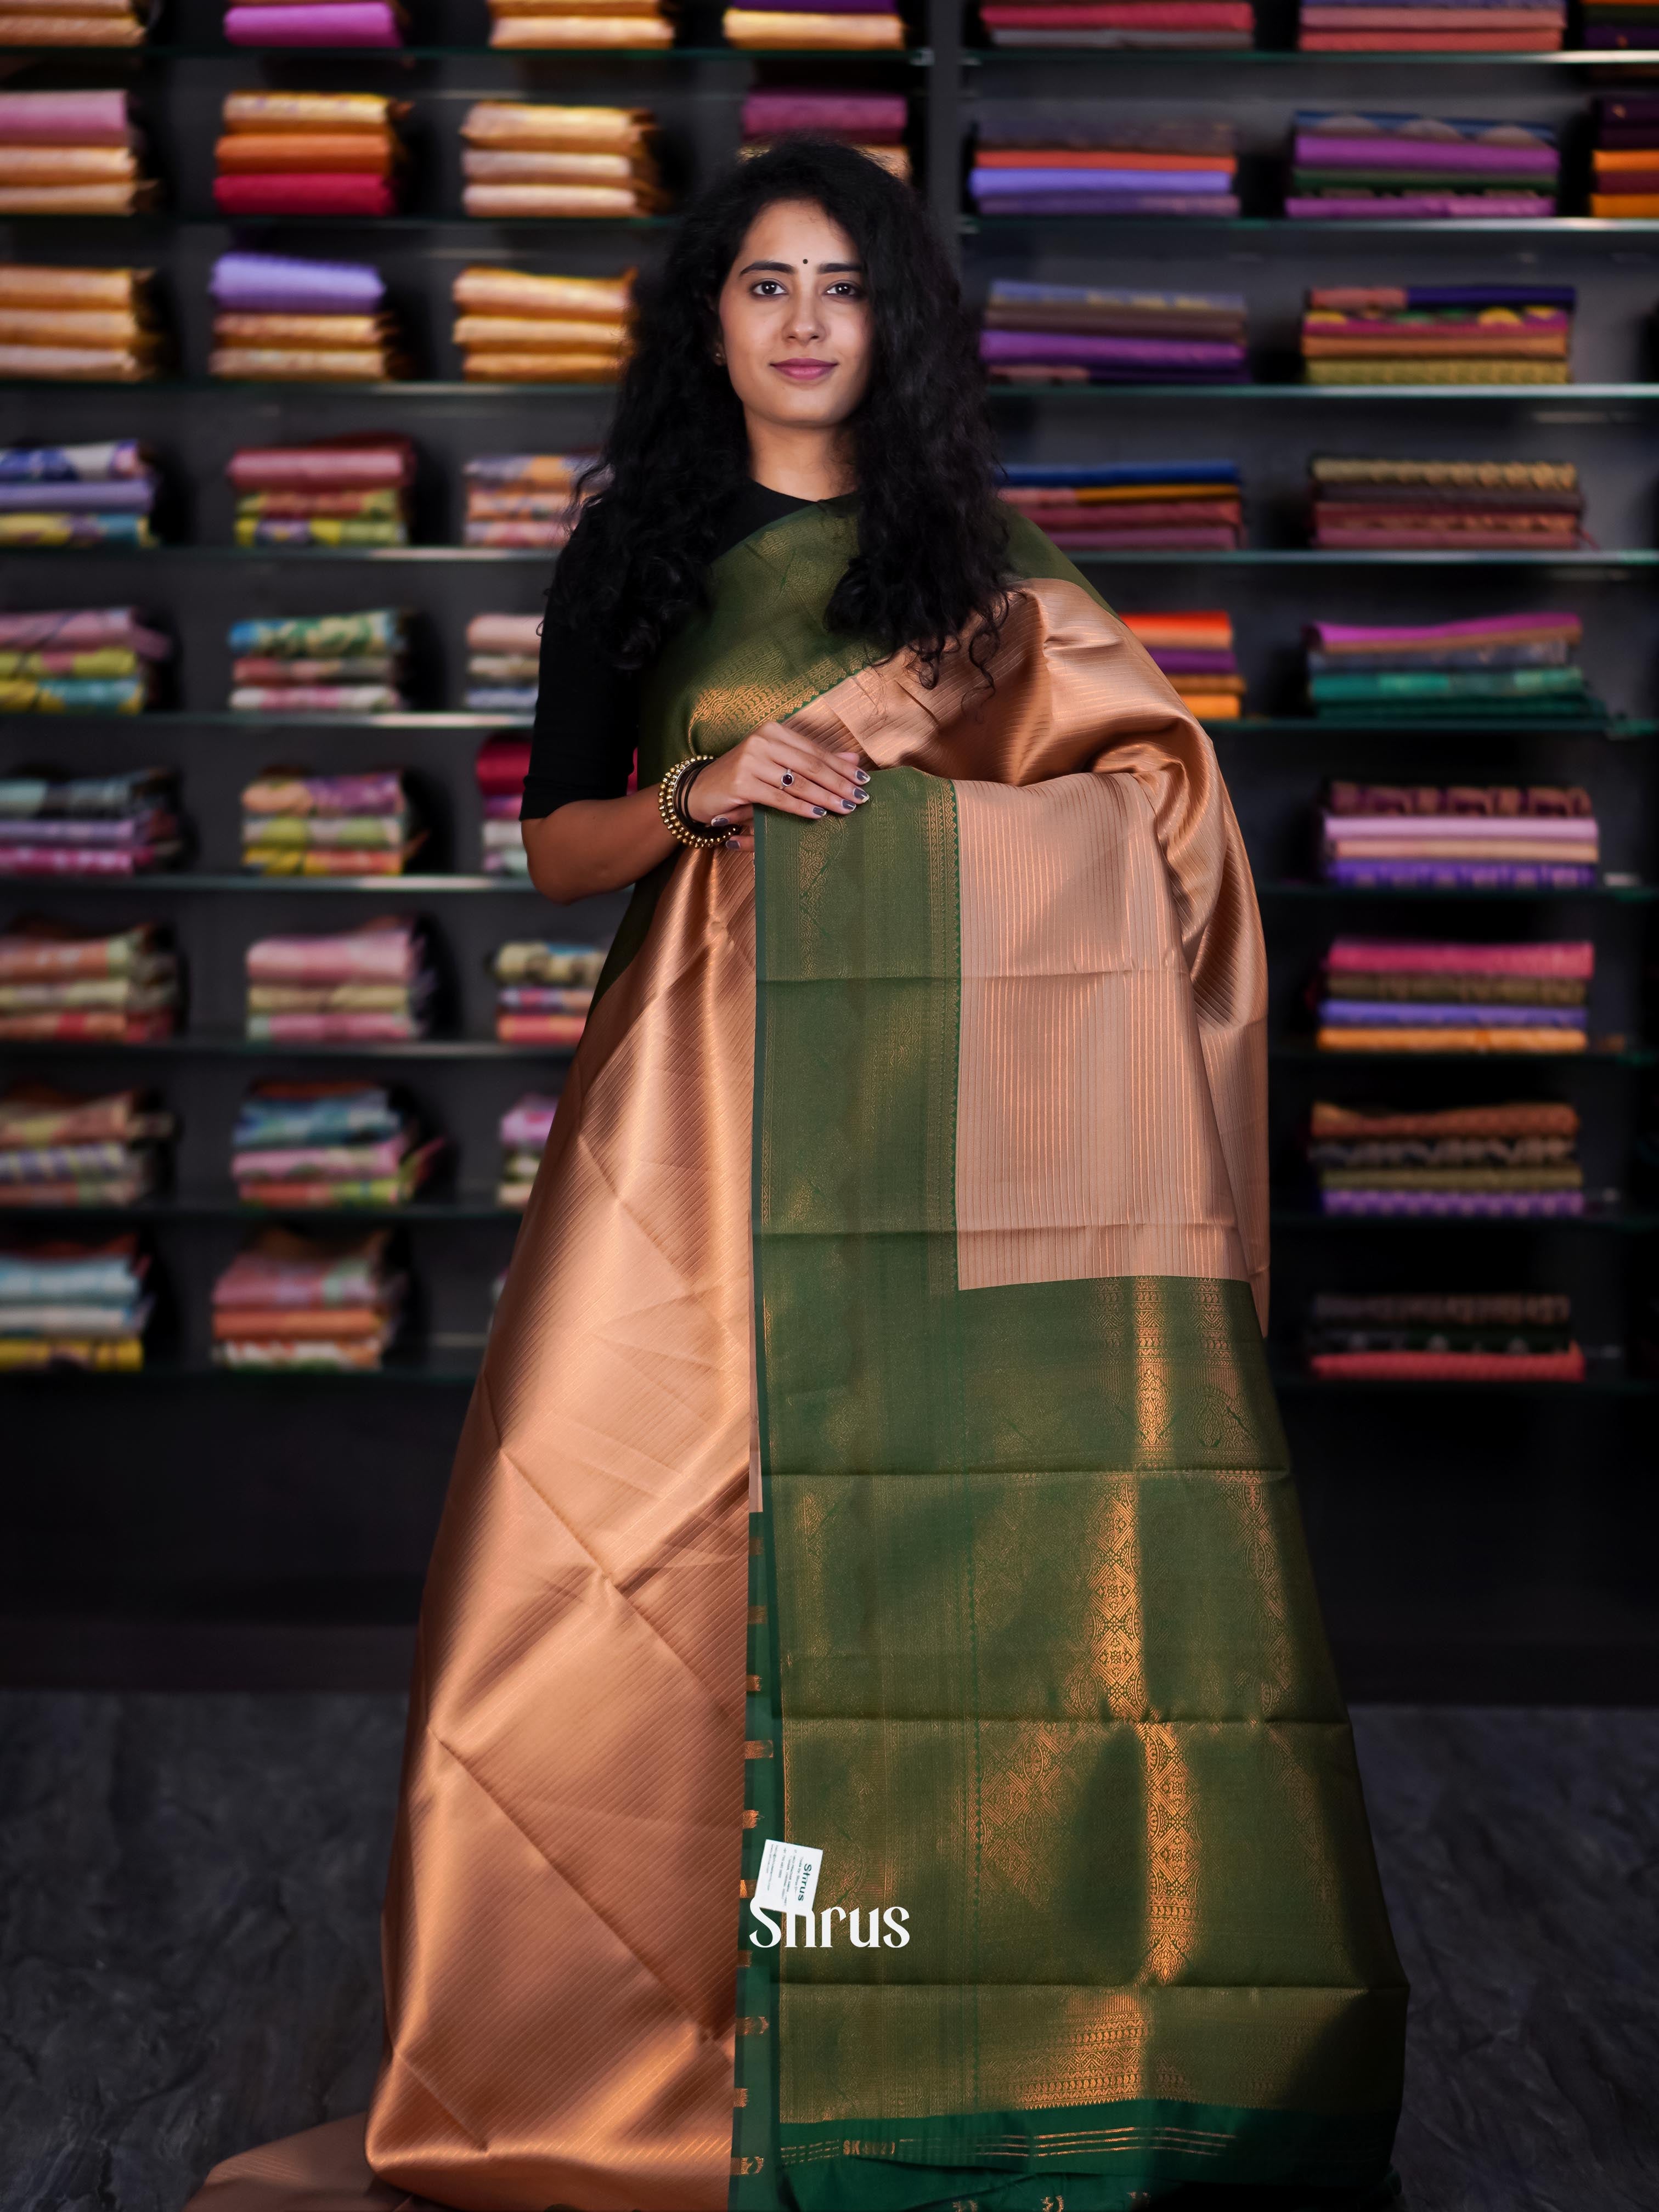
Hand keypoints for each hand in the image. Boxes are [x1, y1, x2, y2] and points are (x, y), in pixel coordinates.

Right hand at [684, 721, 868, 852]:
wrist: (700, 791)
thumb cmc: (743, 777)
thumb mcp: (778, 764)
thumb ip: (813, 760)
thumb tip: (853, 759)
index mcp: (773, 731)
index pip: (815, 751)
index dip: (841, 766)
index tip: (864, 780)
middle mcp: (762, 741)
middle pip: (810, 765)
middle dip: (839, 783)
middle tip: (861, 797)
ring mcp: (751, 761)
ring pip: (798, 782)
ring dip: (825, 797)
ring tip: (846, 808)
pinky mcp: (742, 783)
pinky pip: (780, 798)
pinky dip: (802, 808)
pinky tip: (819, 815)